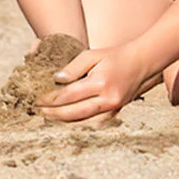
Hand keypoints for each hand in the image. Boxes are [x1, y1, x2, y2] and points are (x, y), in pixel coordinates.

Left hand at [37, 43, 158, 123]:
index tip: (37, 100)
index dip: (50, 99)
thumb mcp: (91, 55)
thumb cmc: (114, 57)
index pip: (68, 96)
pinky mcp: (116, 113)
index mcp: (100, 83)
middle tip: (38, 112)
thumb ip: (72, 68)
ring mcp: (113, 109)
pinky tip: (65, 121)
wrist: (142, 63)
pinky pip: (93, 123)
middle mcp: (107, 99)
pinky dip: (78, 124)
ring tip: (48, 118)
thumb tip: (55, 79)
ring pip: (83, 122)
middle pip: (73, 113)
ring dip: (63, 122)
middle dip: (53, 114)